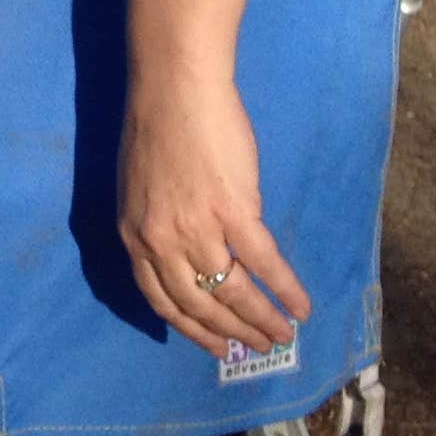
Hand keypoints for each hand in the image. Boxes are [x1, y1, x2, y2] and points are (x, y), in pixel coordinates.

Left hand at [118, 68, 310, 356]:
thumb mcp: (139, 189)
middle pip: (199, 304)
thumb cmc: (158, 128)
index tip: (215, 347)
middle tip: (258, 349)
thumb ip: (157, 226)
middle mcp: (161, 240)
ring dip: (263, 320)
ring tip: (284, 335)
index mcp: (134, 235)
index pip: (162, 301)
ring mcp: (197, 228)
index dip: (192, 329)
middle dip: (232, 333)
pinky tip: (301, 306)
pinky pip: (264, 264)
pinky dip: (286, 290)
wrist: (175, 87)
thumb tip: (188, 258)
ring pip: (234, 292)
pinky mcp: (234, 211)